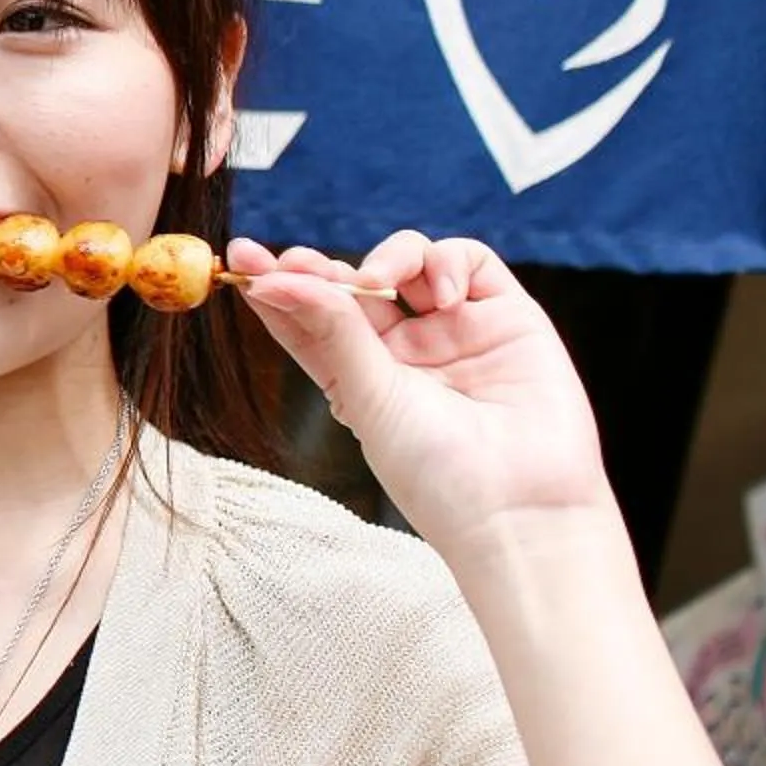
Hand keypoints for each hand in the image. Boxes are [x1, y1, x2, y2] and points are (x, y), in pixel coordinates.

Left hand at [227, 232, 622, 563]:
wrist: (523, 508)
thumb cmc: (437, 472)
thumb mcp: (369, 397)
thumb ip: (332, 331)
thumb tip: (272, 281)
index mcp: (357, 377)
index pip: (308, 318)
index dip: (279, 286)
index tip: (242, 258)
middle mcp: (404, 351)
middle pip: (353, 286)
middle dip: (320, 266)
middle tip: (291, 261)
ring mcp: (455, 330)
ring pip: (410, 263)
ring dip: (385, 258)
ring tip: (376, 282)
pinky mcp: (507, 317)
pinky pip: (470, 262)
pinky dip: (447, 263)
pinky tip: (440, 294)